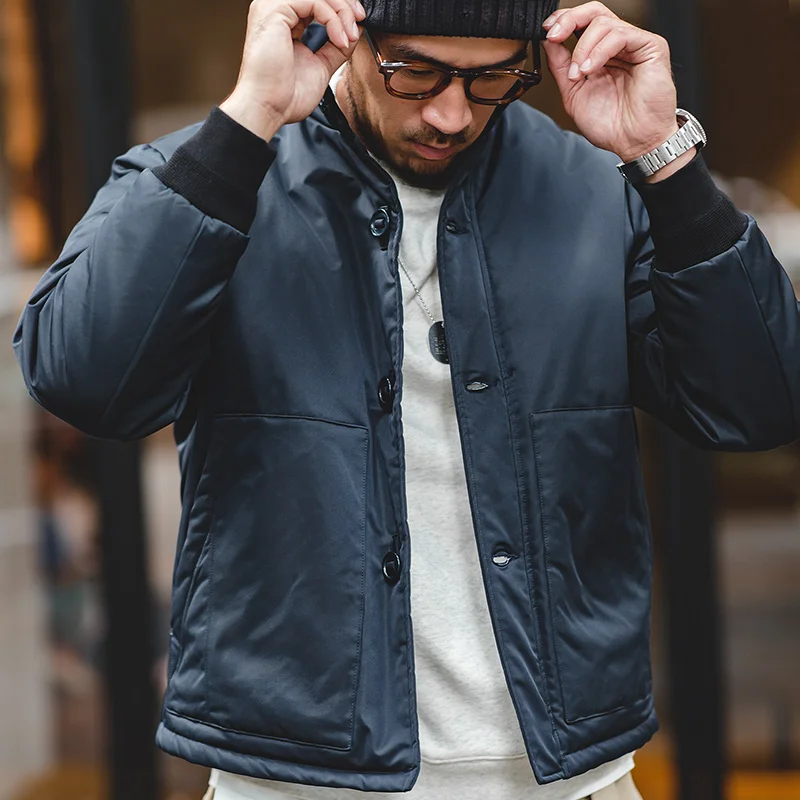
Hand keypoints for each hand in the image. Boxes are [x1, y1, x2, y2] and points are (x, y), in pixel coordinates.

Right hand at [220, 0, 364, 140]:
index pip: (316, 3)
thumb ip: (335, 47)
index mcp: (283, 22)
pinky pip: (314, 1)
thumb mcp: (321, 66)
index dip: (339, 9)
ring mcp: (272, 8)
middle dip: (344, 6)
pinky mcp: (275, 10)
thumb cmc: (285, 96)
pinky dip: (333, 19)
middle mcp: (276, 10)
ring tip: (348, 38)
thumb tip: (354, 30)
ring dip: (341, 12)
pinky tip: (339, 40)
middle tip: (359, 23)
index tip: (356, 26)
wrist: (269, 108)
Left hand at [542, 2, 681, 165]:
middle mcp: (619, 45)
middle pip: (595, 12)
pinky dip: (599, 51)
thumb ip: (561, 66)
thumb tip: (549, 42)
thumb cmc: (610, 124)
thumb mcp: (573, 93)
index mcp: (602, 54)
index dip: (564, 21)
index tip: (547, 31)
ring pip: (604, 23)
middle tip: (555, 36)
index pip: (584, 22)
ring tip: (578, 74)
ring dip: (582, 48)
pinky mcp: (651, 47)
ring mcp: (636, 44)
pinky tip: (590, 70)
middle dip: (570, 20)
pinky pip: (620, 34)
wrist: (633, 143)